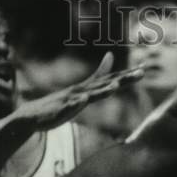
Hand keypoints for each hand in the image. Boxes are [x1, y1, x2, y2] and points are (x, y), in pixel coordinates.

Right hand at [18, 53, 143, 132]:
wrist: (32, 116)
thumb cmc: (58, 105)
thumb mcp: (81, 93)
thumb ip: (96, 79)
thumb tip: (109, 60)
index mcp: (87, 90)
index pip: (110, 81)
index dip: (127, 76)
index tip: (144, 69)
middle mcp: (80, 92)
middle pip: (105, 84)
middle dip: (123, 80)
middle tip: (141, 73)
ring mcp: (70, 100)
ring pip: (88, 94)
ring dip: (102, 90)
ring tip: (115, 86)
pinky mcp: (59, 110)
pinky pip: (68, 107)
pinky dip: (76, 103)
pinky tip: (83, 100)